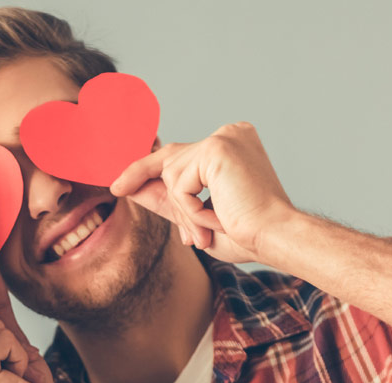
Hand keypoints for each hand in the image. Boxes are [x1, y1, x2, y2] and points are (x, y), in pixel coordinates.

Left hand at [110, 122, 301, 263]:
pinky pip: (179, 183)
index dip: (147, 168)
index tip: (120, 182)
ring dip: (182, 211)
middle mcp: (230, 134)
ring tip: (204, 233)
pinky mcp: (216, 149)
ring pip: (171, 174)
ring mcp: (224, 138)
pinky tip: (212, 219)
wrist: (274, 238)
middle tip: (118, 190)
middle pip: (169, 157)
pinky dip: (188, 209)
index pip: (180, 154)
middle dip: (143, 177)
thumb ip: (167, 197)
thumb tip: (128, 186)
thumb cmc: (246, 233)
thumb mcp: (195, 214)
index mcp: (232, 144)